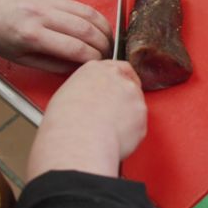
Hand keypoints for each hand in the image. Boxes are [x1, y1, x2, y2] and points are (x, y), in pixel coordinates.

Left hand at [0, 0, 112, 72]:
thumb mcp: (18, 58)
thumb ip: (50, 64)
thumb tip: (77, 67)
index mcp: (31, 35)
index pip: (76, 49)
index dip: (93, 60)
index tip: (99, 67)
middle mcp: (42, 14)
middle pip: (87, 30)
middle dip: (104, 46)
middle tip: (109, 56)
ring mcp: (47, 0)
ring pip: (89, 14)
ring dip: (105, 30)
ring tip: (109, 42)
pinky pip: (80, 5)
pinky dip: (94, 17)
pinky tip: (98, 28)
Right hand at [27, 61, 146, 179]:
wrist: (80, 140)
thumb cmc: (65, 123)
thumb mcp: (65, 96)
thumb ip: (84, 91)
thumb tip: (88, 101)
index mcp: (95, 69)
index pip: (116, 67)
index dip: (119, 79)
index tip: (118, 89)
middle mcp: (117, 78)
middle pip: (129, 84)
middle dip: (125, 98)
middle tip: (114, 113)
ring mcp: (133, 95)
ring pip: (136, 105)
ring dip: (128, 115)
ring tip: (108, 130)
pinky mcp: (142, 115)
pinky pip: (138, 125)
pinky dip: (131, 132)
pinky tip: (115, 138)